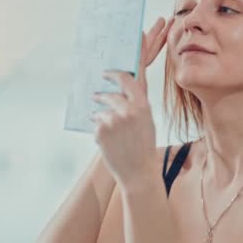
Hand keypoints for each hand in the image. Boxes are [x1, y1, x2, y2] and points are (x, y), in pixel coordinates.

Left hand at [89, 16, 173, 189]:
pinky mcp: (101, 131)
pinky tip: (108, 139)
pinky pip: (96, 122)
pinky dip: (99, 128)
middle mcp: (128, 110)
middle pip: (111, 92)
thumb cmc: (144, 144)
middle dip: (103, 92)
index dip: (117, 71)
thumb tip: (119, 88)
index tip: (107, 69)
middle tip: (96, 93)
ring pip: (101, 108)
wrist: (138, 172)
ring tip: (104, 121)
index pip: (129, 77)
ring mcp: (113, 120)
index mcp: (143, 104)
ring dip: (100, 112)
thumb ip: (135, 102)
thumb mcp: (146, 120)